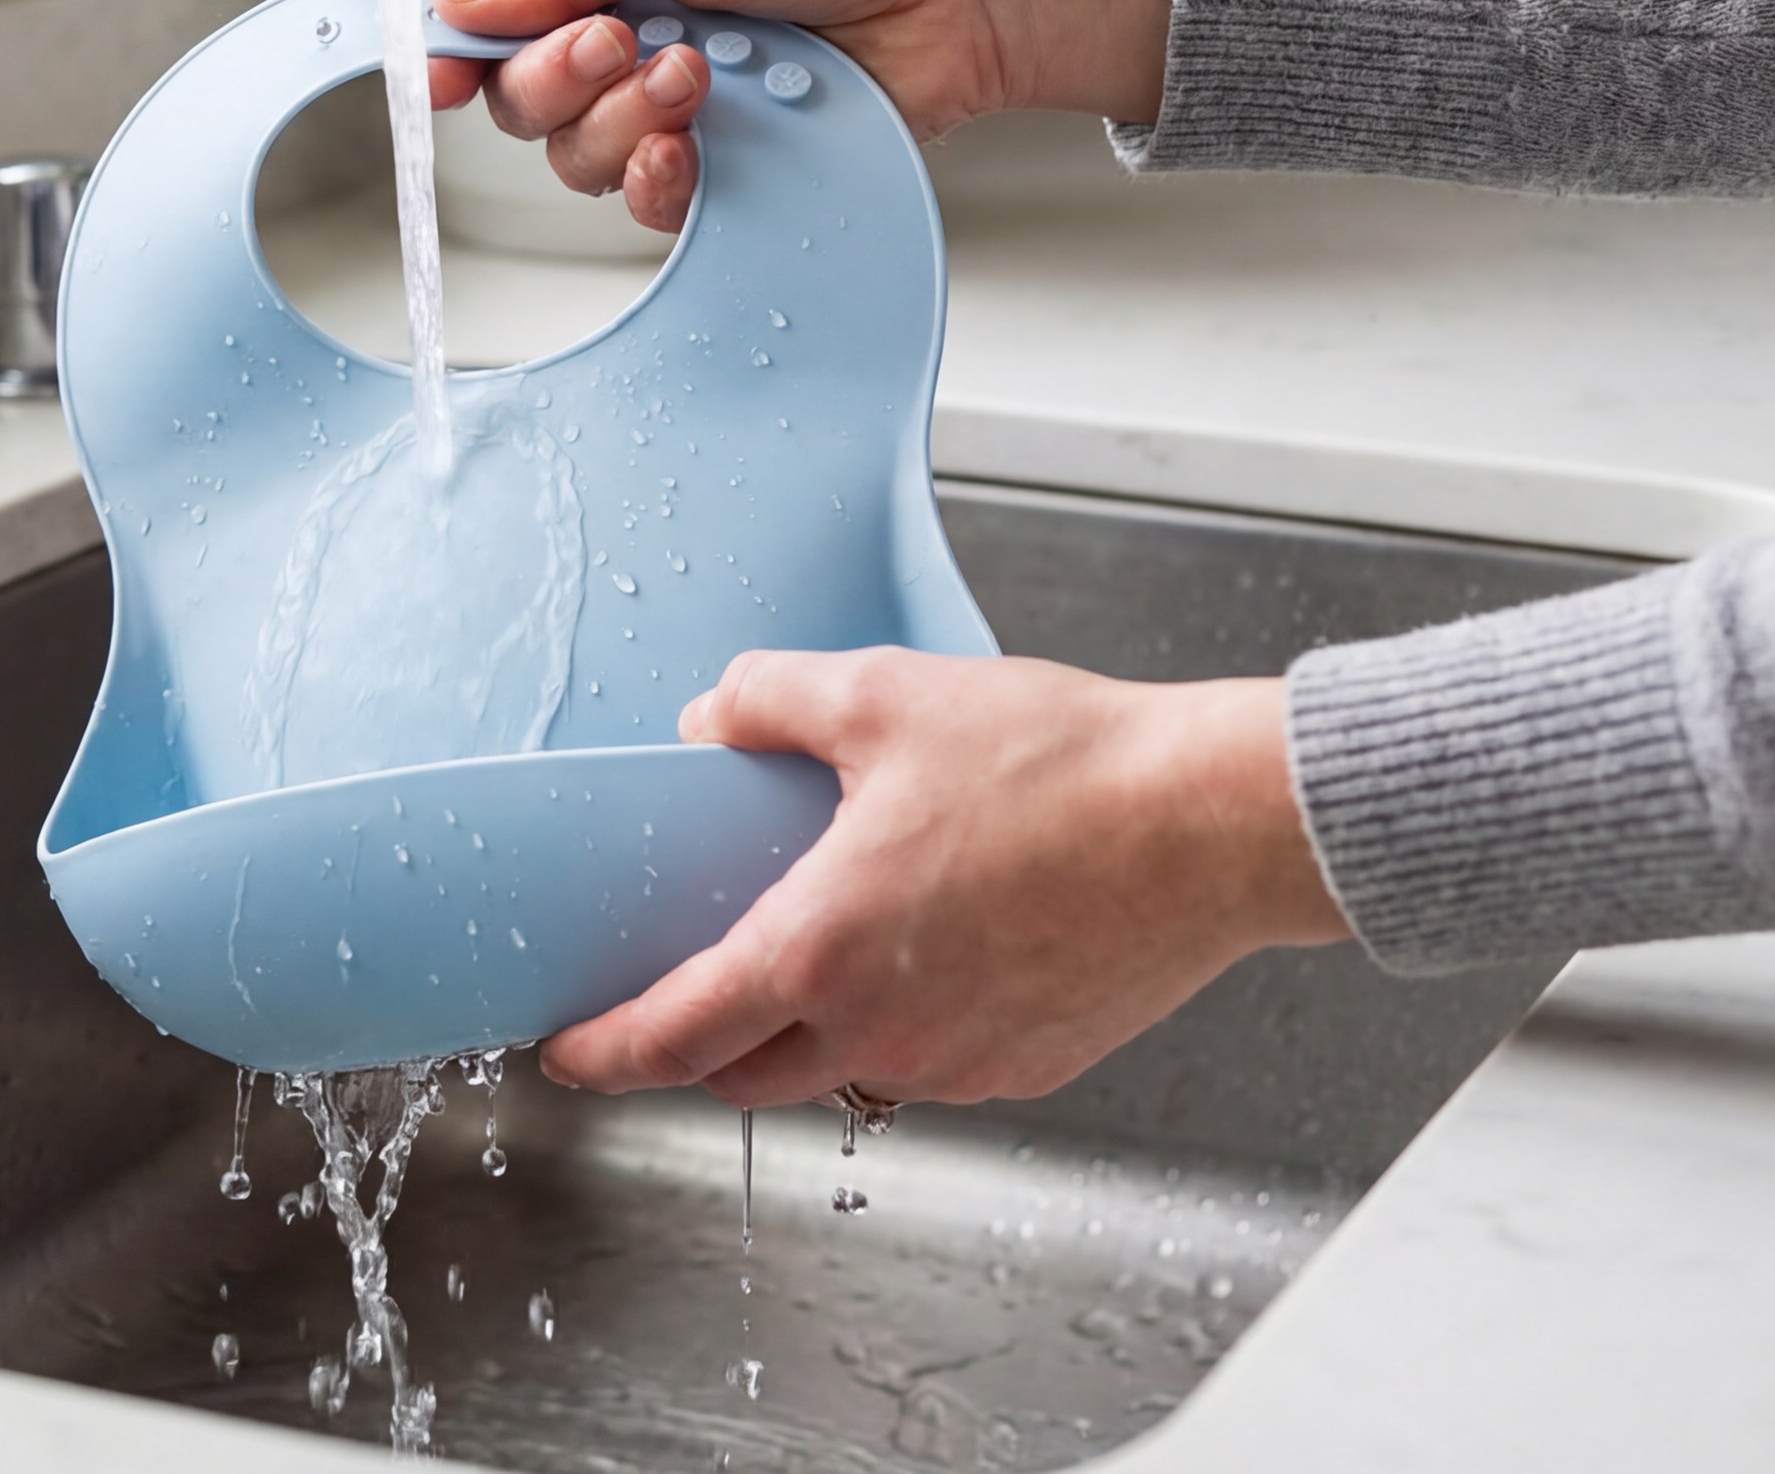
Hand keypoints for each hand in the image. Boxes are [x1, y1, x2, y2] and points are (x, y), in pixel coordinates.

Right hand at [421, 0, 1168, 233]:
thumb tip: (459, 3)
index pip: (492, 7)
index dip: (452, 43)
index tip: (434, 70)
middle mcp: (625, 34)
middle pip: (520, 96)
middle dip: (556, 76)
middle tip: (623, 41)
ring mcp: (672, 107)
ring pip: (575, 156)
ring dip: (620, 121)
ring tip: (697, 76)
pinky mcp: (723, 168)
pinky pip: (644, 206)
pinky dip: (656, 181)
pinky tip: (693, 150)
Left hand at [536, 652, 1347, 1108]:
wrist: (1211, 825)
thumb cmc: (1063, 765)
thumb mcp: (883, 696)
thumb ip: (769, 702)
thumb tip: (707, 717)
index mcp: (817, 952)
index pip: (669, 1039)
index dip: (600, 1054)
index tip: (563, 1054)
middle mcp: (877, 1033)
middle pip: (742, 1079)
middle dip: (695, 1050)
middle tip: (681, 997)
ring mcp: (956, 1065)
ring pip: (840, 1077)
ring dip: (803, 1038)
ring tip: (815, 958)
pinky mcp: (1027, 1068)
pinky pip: (930, 1067)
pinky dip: (900, 1029)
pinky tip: (927, 954)